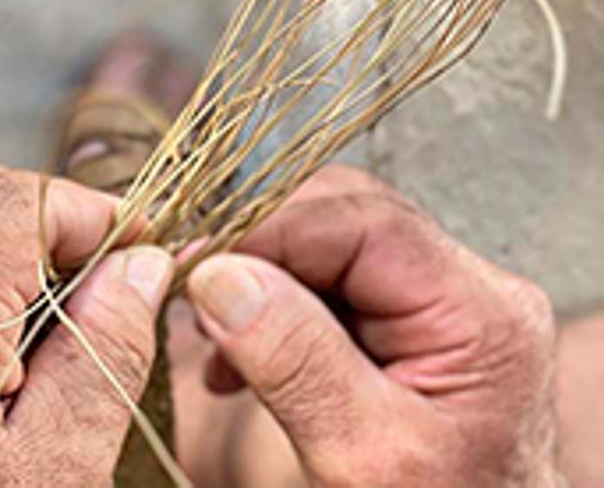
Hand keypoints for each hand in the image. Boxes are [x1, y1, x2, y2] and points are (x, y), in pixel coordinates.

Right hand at [186, 166, 558, 486]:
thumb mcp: (360, 453)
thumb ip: (295, 360)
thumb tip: (220, 277)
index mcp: (480, 314)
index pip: (366, 225)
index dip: (273, 232)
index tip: (198, 264)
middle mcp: (468, 292)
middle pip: (347, 223)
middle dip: (263, 252)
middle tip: (197, 294)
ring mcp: (438, 307)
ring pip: (330, 251)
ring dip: (261, 285)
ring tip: (217, 340)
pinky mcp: (407, 328)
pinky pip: (329, 290)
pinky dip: (274, 314)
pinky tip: (241, 361)